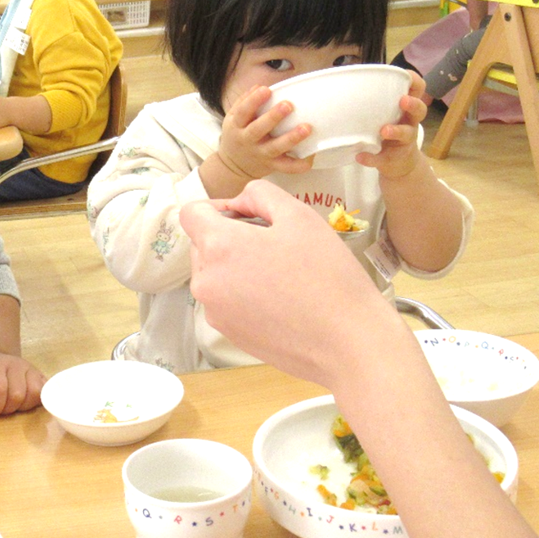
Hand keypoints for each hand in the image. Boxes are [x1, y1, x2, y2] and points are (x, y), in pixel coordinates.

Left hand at [0, 351, 44, 417]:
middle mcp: (15, 364)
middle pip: (17, 395)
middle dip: (7, 409)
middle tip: (0, 407)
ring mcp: (31, 369)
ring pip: (34, 394)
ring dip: (21, 406)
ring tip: (11, 404)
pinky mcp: (41, 376)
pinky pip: (44, 394)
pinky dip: (34, 402)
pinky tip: (24, 402)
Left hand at [178, 181, 396, 387]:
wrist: (346, 342)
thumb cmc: (326, 275)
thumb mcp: (299, 215)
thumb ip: (260, 194)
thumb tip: (238, 202)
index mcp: (218, 247)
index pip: (192, 214)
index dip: (218, 207)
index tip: (247, 215)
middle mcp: (206, 281)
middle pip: (202, 244)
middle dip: (230, 237)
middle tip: (273, 244)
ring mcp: (214, 312)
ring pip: (213, 273)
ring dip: (236, 266)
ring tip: (279, 274)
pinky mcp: (228, 333)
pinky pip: (225, 301)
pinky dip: (242, 293)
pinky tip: (279, 299)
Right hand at [215, 85, 314, 182]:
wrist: (232, 167)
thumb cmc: (237, 136)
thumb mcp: (233, 119)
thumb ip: (244, 102)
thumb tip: (259, 87)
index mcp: (237, 126)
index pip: (243, 112)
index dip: (253, 101)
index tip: (266, 90)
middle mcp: (248, 141)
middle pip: (258, 130)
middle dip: (273, 117)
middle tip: (288, 105)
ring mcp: (261, 154)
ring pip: (275, 148)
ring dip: (291, 138)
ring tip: (306, 128)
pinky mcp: (272, 166)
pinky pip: (287, 168)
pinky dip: (299, 164)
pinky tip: (311, 155)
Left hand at [355, 72, 425, 178]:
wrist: (398, 165)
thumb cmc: (389, 132)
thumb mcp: (386, 116)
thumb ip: (375, 103)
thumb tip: (346, 86)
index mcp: (406, 110)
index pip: (418, 91)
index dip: (415, 82)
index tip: (407, 75)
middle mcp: (409, 123)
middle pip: (419, 111)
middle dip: (413, 104)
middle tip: (402, 100)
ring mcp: (404, 142)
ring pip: (407, 134)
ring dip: (396, 131)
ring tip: (384, 131)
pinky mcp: (393, 159)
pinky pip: (383, 159)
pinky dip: (372, 158)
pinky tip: (360, 157)